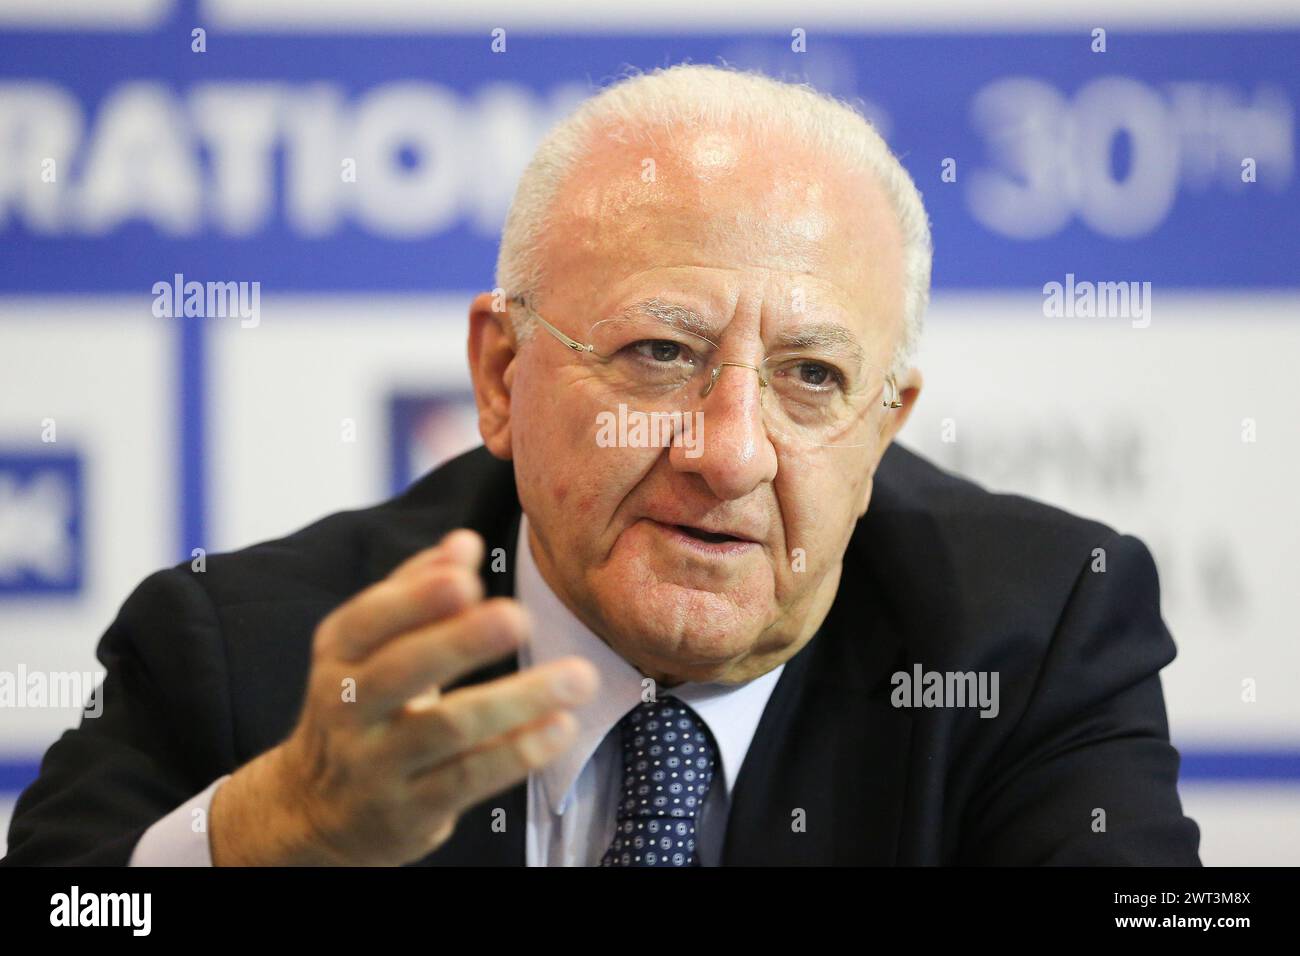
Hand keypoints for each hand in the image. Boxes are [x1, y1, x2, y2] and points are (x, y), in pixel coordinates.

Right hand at [210, 529, 597, 864]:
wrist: (317, 809)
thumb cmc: (366, 704)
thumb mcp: (374, 645)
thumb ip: (417, 589)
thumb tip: (465, 543)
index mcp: (340, 651)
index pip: (369, 619)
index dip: (415, 599)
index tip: (467, 580)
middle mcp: (347, 706)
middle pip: (403, 670)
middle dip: (462, 641)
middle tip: (519, 618)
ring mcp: (375, 763)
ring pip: (447, 727)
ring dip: (518, 699)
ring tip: (578, 677)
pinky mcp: (409, 810)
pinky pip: (468, 778)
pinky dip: (518, 752)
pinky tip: (561, 727)